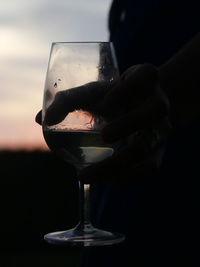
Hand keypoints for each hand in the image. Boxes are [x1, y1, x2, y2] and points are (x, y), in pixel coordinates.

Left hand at [36, 64, 170, 183]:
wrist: (142, 106)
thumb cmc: (113, 96)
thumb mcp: (95, 91)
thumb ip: (69, 101)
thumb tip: (42, 119)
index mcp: (145, 78)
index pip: (146, 75)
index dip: (126, 90)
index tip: (103, 106)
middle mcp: (159, 102)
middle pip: (155, 111)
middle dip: (129, 125)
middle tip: (103, 137)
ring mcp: (161, 128)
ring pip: (149, 146)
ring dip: (120, 163)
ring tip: (85, 175)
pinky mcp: (159, 149)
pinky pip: (149, 167)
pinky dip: (126, 177)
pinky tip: (103, 180)